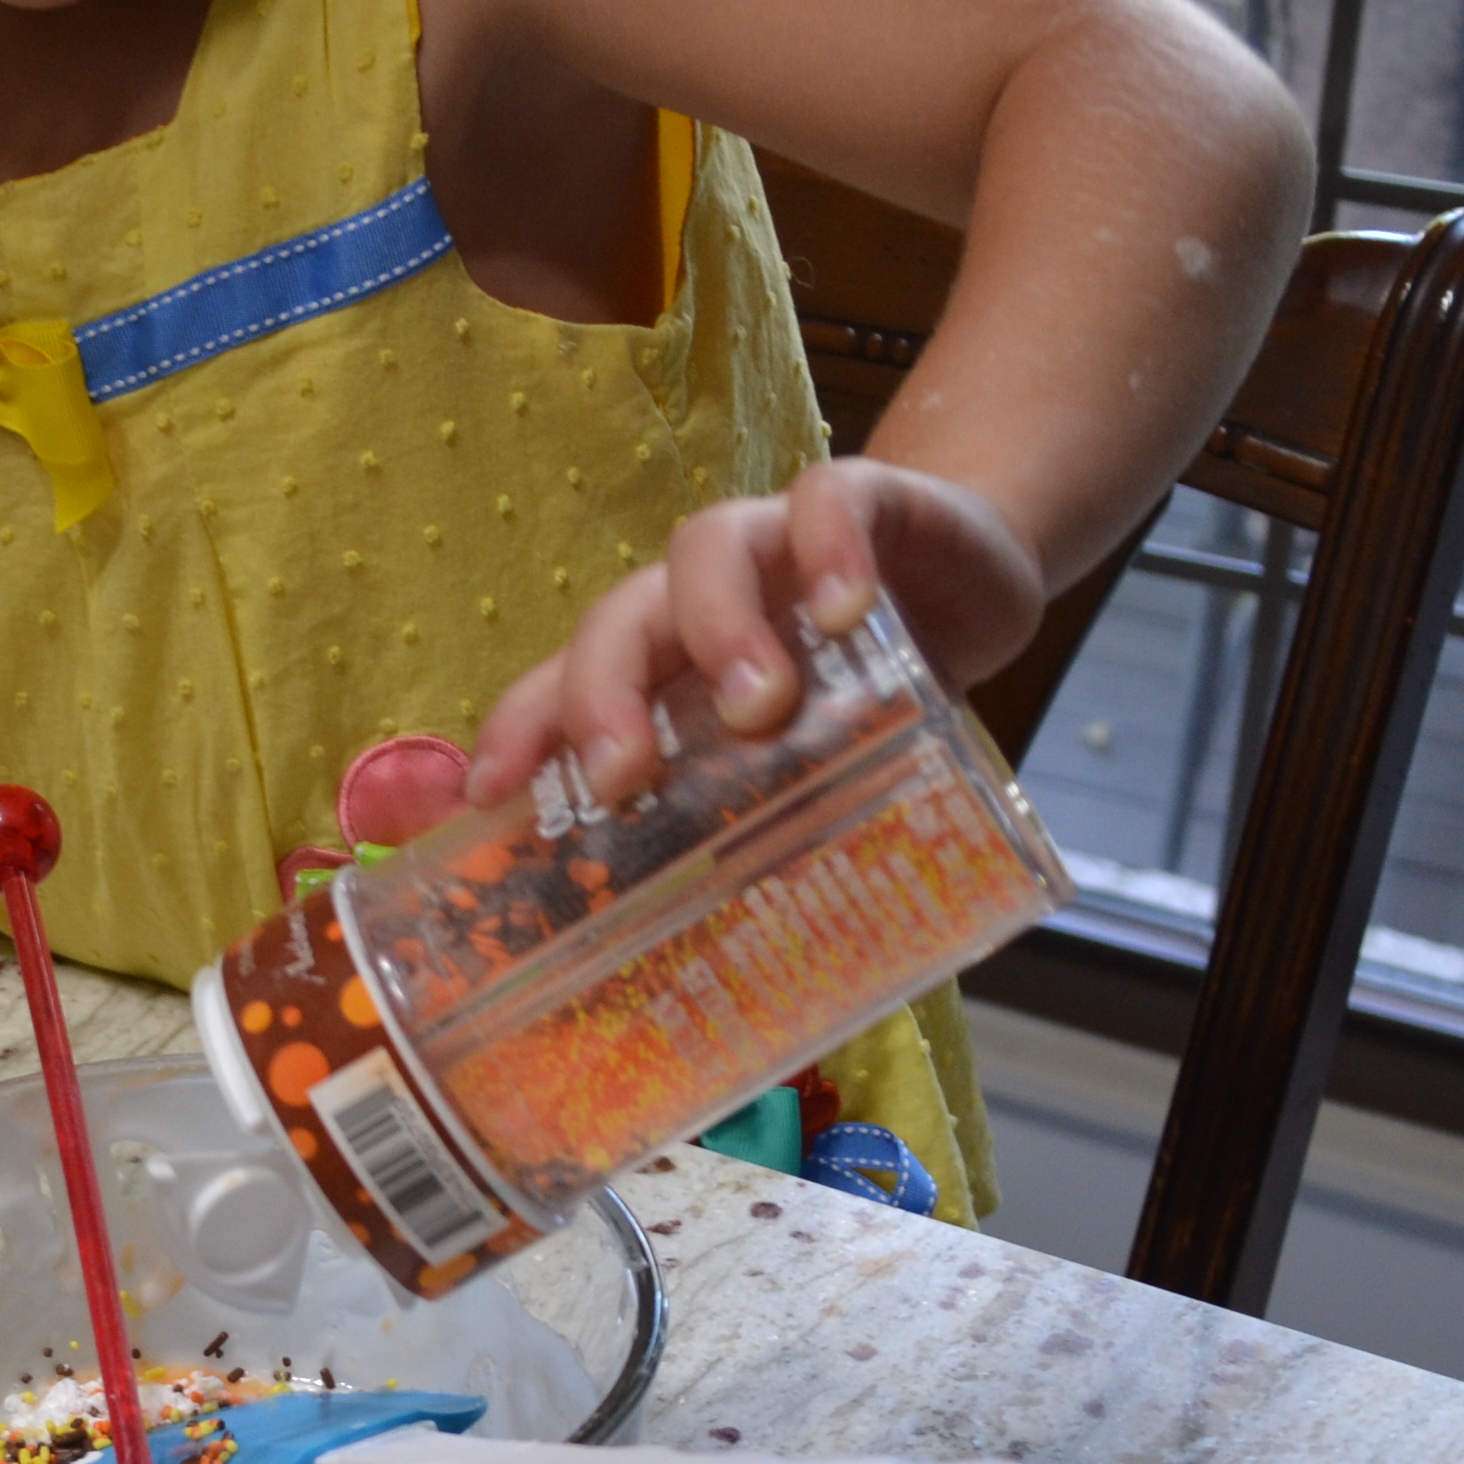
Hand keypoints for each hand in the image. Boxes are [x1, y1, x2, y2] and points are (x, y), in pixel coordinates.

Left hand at [465, 459, 1046, 807]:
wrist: (973, 583)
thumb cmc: (867, 693)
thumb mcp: (807, 764)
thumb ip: (759, 828)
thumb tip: (724, 963)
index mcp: (664, 662)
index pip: (563, 686)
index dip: (519, 731)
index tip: (489, 796)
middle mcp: (698, 596)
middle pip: (618, 620)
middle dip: (603, 697)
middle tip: (624, 777)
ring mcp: (774, 539)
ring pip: (707, 551)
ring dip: (718, 628)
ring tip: (759, 706)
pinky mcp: (863, 500)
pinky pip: (829, 504)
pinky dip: (831, 549)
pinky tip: (847, 609)